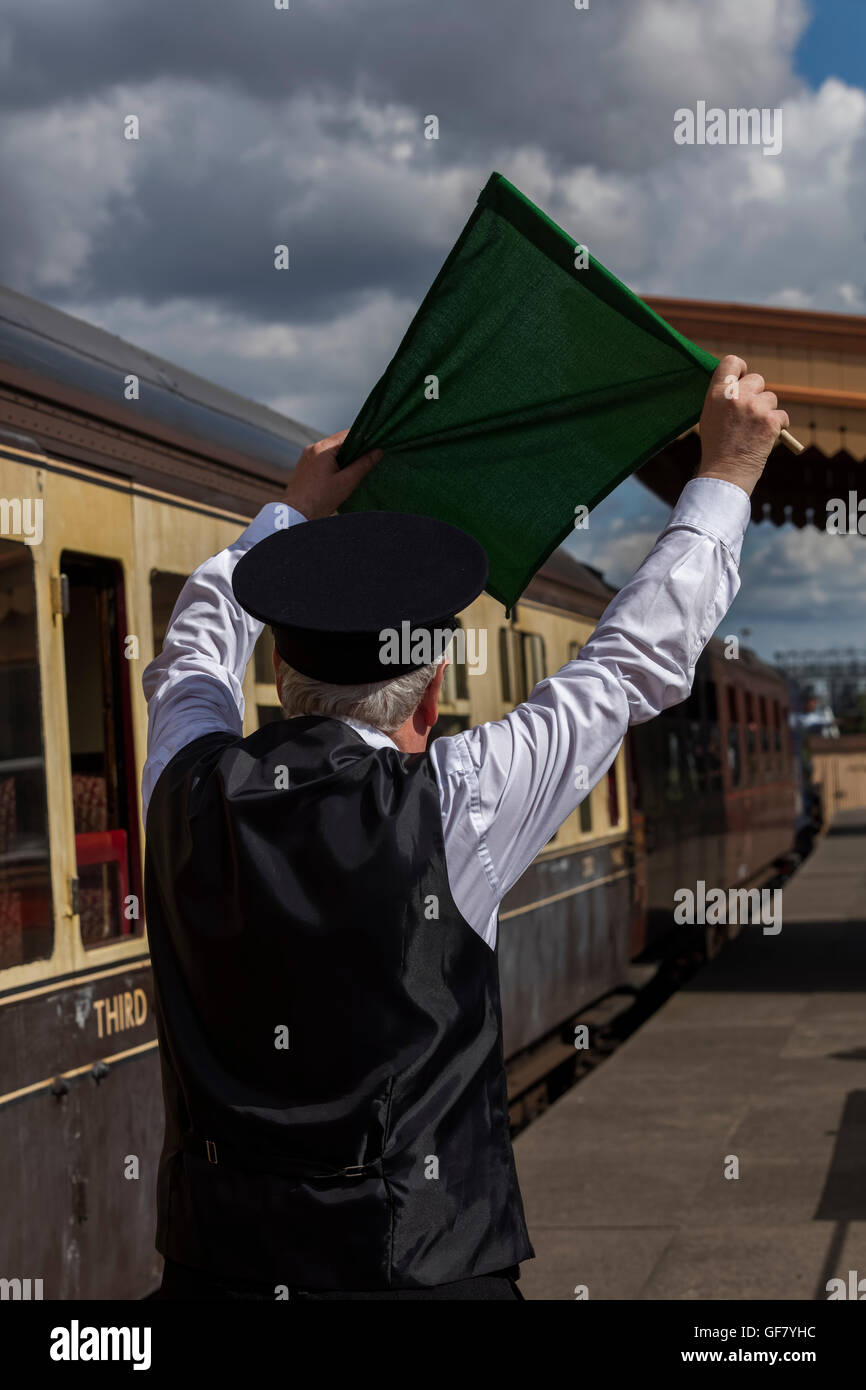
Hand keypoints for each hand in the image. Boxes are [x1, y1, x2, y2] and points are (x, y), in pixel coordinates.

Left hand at [283, 430, 382, 519]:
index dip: (363, 439)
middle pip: (339, 443)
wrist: (296, 514)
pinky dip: (333, 464)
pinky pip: (323, 459)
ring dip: (344, 458)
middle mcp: (312, 448)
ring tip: (354, 471)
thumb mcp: (347, 482)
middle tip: (367, 460)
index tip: (375, 446)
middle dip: (354, 450)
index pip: (347, 434)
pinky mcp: (305, 466)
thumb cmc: (320, 499)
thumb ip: (363, 465)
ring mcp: (307, 457)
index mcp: (322, 449)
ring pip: (331, 451)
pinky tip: (339, 476)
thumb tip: (378, 451)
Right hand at [697, 356, 788, 496]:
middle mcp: (736, 396)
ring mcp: (754, 408)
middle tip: (750, 414)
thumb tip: (740, 383)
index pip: (732, 362)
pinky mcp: (770, 421)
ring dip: (768, 412)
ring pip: (771, 398)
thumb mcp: (710, 416)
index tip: (743, 379)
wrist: (725, 474)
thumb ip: (724, 397)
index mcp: (717, 393)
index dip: (741, 369)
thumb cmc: (716, 448)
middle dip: (757, 394)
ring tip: (754, 431)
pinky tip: (765, 438)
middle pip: (757, 379)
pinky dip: (777, 426)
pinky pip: (782, 416)